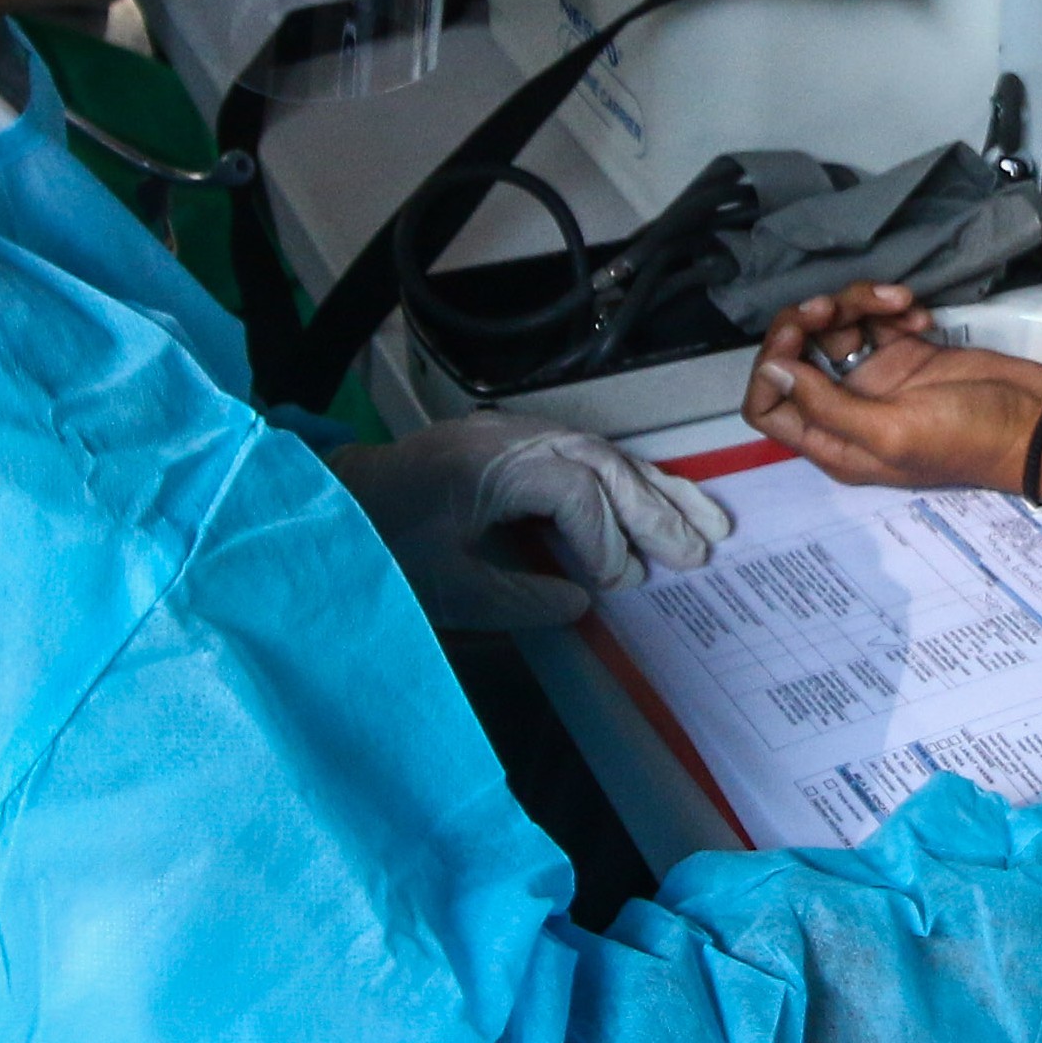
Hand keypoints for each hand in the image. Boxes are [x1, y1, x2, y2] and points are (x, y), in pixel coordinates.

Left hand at [327, 413, 732, 631]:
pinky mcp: (515, 448)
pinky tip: (660, 503)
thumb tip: (581, 605)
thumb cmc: (380, 546)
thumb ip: (515, 599)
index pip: (574, 490)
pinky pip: (586, 459)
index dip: (604, 539)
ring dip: (657, 492)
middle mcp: (510, 438)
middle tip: (697, 555)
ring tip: (708, 526)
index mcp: (489, 463)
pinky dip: (629, 484)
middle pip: (602, 464)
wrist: (334, 506)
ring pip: (604, 456)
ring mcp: (514, 437)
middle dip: (655, 511)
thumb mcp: (443, 586)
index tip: (616, 585)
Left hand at [743, 284, 1041, 491]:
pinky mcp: (906, 351)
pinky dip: (891, 307)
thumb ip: (825, 405)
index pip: (767, 406)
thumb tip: (773, 371)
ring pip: (836, 327)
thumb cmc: (965, 439)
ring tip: (895, 300)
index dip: (770, 369)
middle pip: (796, 355)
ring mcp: (876, 377)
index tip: (798, 339)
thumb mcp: (890, 431)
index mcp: (833, 441)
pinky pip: (877, 318)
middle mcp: (846, 408)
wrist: (1034, 424)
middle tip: (837, 306)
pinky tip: (919, 314)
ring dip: (856, 304)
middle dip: (809, 322)